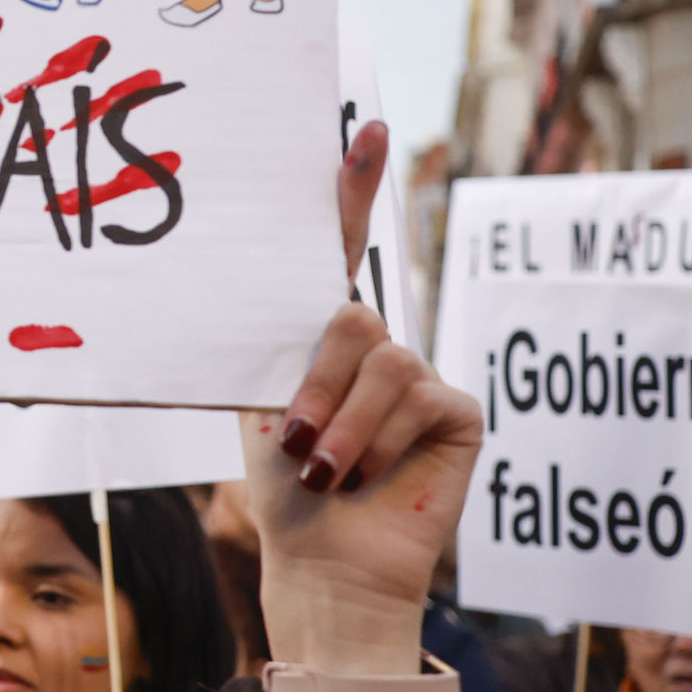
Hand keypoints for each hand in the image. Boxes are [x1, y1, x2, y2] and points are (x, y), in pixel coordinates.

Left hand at [244, 120, 482, 674]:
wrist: (320, 559)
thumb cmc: (283, 489)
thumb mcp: (260, 405)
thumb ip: (268, 348)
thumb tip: (233, 294)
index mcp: (325, 338)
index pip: (344, 249)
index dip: (355, 189)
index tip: (365, 131)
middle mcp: (379, 348)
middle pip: (351, 315)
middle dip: (315, 383)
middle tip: (294, 443)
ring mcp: (422, 377)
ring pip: (384, 358)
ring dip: (342, 423)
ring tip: (325, 471)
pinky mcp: (458, 412)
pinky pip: (419, 396)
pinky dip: (378, 441)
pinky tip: (367, 476)